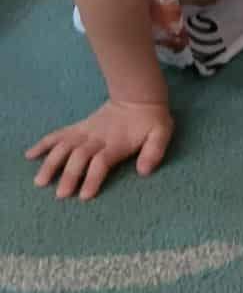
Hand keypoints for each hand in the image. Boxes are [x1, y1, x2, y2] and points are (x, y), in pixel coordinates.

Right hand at [26, 98, 173, 201]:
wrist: (137, 96)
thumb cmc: (151, 120)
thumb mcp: (161, 133)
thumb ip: (154, 151)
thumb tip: (144, 171)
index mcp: (117, 143)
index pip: (101, 162)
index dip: (92, 178)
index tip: (84, 196)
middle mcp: (97, 138)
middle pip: (79, 157)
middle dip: (69, 175)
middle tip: (60, 194)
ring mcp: (85, 132)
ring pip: (64, 147)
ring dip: (51, 163)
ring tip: (40, 181)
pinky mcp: (78, 128)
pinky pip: (58, 135)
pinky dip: (43, 144)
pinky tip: (30, 155)